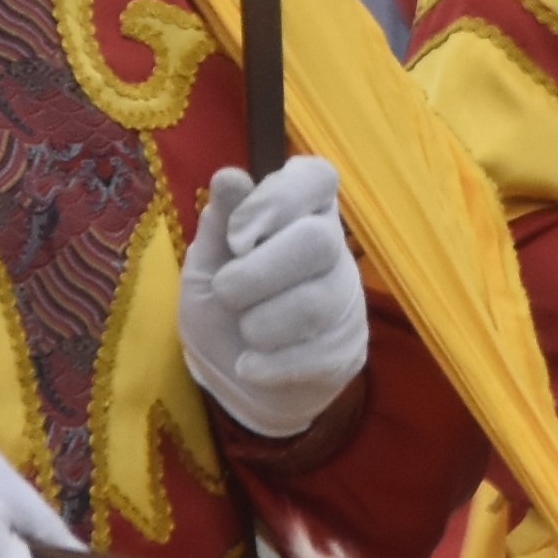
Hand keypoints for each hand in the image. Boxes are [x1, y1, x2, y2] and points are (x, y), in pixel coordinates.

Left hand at [179, 156, 368, 439]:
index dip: (278, 199)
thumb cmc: (222, 307)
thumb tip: (230, 177)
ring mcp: (347, 299)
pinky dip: (267, 364)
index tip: (237, 235)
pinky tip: (250, 364)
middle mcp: (334, 246)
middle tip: (225, 291)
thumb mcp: (207, 262)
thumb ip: (220, 223)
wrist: (235, 381)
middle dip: (258, 273)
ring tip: (243, 333)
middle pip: (319, 241)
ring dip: (259, 324)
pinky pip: (314, 353)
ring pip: (315, 303)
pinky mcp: (349, 348)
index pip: (317, 177)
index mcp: (299, 211)